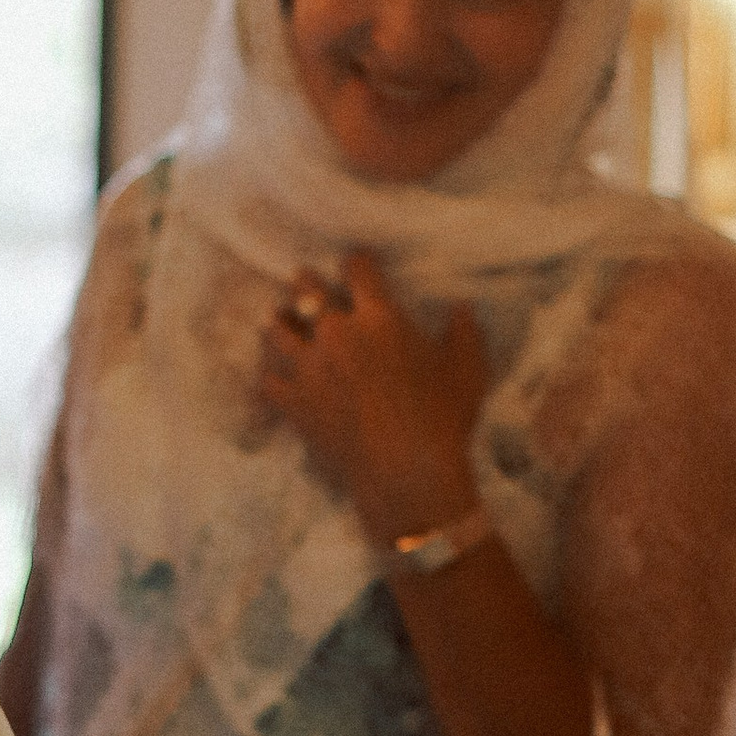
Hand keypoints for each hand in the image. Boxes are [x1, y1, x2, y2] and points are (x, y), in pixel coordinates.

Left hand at [256, 254, 485, 544]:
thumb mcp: (468, 370)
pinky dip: (269, 374)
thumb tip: (461, 306)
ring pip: (277, 330)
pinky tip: (271, 373)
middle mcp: (337, 334)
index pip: (357, 268)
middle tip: (302, 279)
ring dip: (279, 322)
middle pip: (307, 291)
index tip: (357, 263)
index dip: (356, 261)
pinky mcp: (294, 404)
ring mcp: (310, 369)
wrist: (406, 474)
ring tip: (278, 319)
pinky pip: (267, 380)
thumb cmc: (443, 420)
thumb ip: (464, 331)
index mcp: (379, 317)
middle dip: (305, 282)